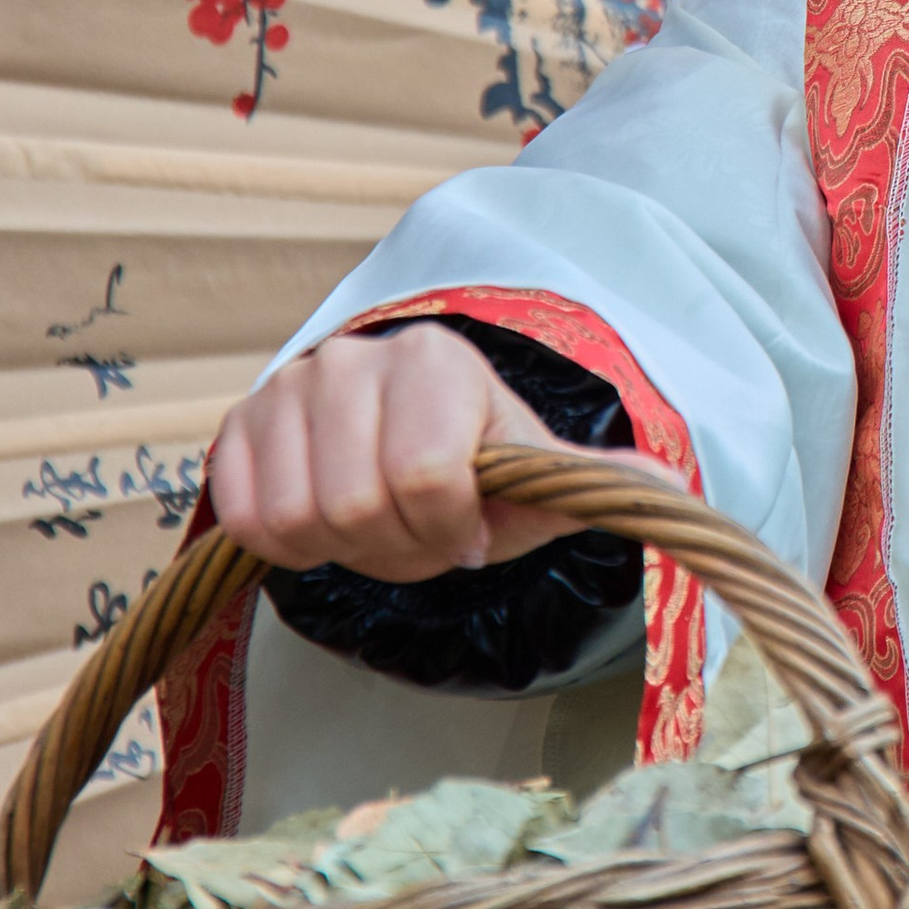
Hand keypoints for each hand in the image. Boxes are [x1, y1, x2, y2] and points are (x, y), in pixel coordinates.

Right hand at [208, 321, 629, 581]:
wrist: (397, 443)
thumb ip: (592, 485)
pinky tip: (327, 522)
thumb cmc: (476, 468)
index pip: (426, 479)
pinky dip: (288, 545)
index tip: (470, 525)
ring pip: (295, 519)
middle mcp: (351, 359)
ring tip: (379, 524)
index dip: (451, 530)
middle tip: (420, 532)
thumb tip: (673, 487)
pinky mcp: (235, 425)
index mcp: (436, 362)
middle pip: (357, 505)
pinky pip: (243, 518)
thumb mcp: (534, 479)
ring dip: (342, 549)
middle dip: (398, 547)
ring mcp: (285, 387)